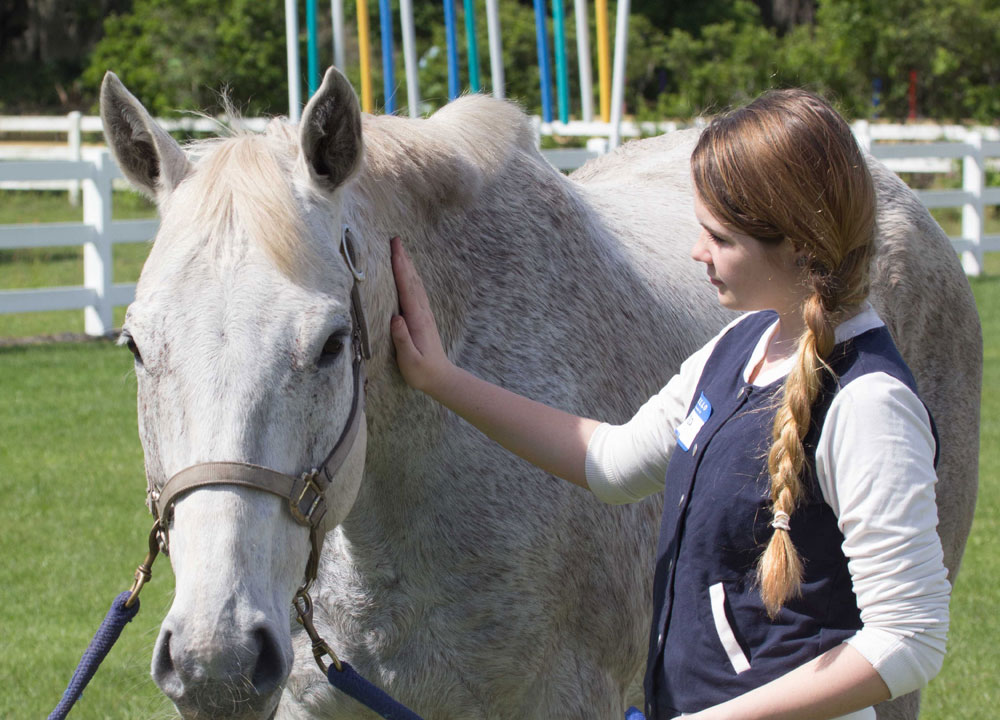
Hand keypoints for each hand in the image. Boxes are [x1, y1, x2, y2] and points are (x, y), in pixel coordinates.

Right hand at [390, 237, 452, 393]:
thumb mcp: (410, 359)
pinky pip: (417, 292)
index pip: (407, 289)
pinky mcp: (424, 318)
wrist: (441, 378)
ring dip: (408, 265)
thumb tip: (396, 318)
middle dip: (404, 259)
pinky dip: (412, 278)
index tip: (394, 251)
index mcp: (417, 320)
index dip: (400, 269)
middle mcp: (422, 313)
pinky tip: (409, 273)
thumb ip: (402, 339)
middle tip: (396, 240)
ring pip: (416, 284)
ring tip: (400, 250)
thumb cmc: (422, 371)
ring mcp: (425, 314)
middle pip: (412, 280)